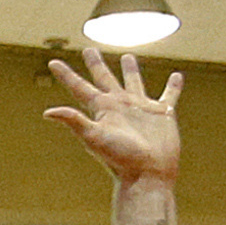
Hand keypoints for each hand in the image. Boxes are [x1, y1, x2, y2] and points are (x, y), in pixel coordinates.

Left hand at [44, 42, 182, 184]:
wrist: (148, 174)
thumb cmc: (121, 159)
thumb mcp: (94, 137)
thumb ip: (74, 122)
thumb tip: (48, 113)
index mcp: (103, 109)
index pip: (80, 87)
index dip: (65, 75)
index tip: (52, 62)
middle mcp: (120, 106)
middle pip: (105, 78)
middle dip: (96, 64)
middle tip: (89, 49)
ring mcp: (142, 109)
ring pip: (134, 82)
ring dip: (130, 70)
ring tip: (127, 57)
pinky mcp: (163, 114)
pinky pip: (169, 95)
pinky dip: (173, 86)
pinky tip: (177, 76)